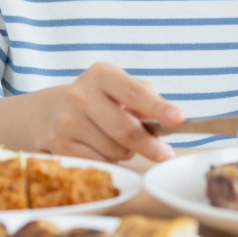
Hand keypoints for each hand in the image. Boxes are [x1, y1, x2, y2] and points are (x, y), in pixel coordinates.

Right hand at [32, 62, 181, 162]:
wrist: (59, 110)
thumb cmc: (104, 100)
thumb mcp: (125, 89)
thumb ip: (148, 101)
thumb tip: (168, 124)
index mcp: (101, 74)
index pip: (134, 93)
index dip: (158, 107)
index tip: (179, 119)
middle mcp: (80, 94)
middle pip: (124, 129)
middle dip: (150, 145)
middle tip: (165, 154)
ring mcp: (67, 120)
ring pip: (113, 150)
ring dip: (128, 152)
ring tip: (124, 143)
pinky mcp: (59, 144)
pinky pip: (99, 162)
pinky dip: (111, 161)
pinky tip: (106, 150)